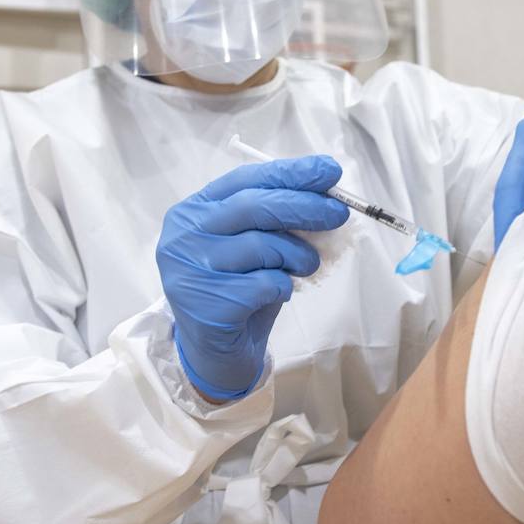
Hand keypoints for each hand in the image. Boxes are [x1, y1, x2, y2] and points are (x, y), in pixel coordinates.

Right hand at [157, 156, 349, 399]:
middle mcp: (184, 236)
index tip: (329, 170)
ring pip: (262, 246)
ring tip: (306, 265)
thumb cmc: (238, 289)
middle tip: (339, 213)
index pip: (244, 179)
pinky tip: (278, 293)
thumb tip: (327, 194)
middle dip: (304, 205)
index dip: (290, 172)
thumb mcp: (254, 246)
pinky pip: (264, 284)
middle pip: (253, 207)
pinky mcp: (207, 305)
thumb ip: (275, 219)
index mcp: (193, 211)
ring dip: (298, 255)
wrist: (216, 353)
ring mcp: (190, 271)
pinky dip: (284, 286)